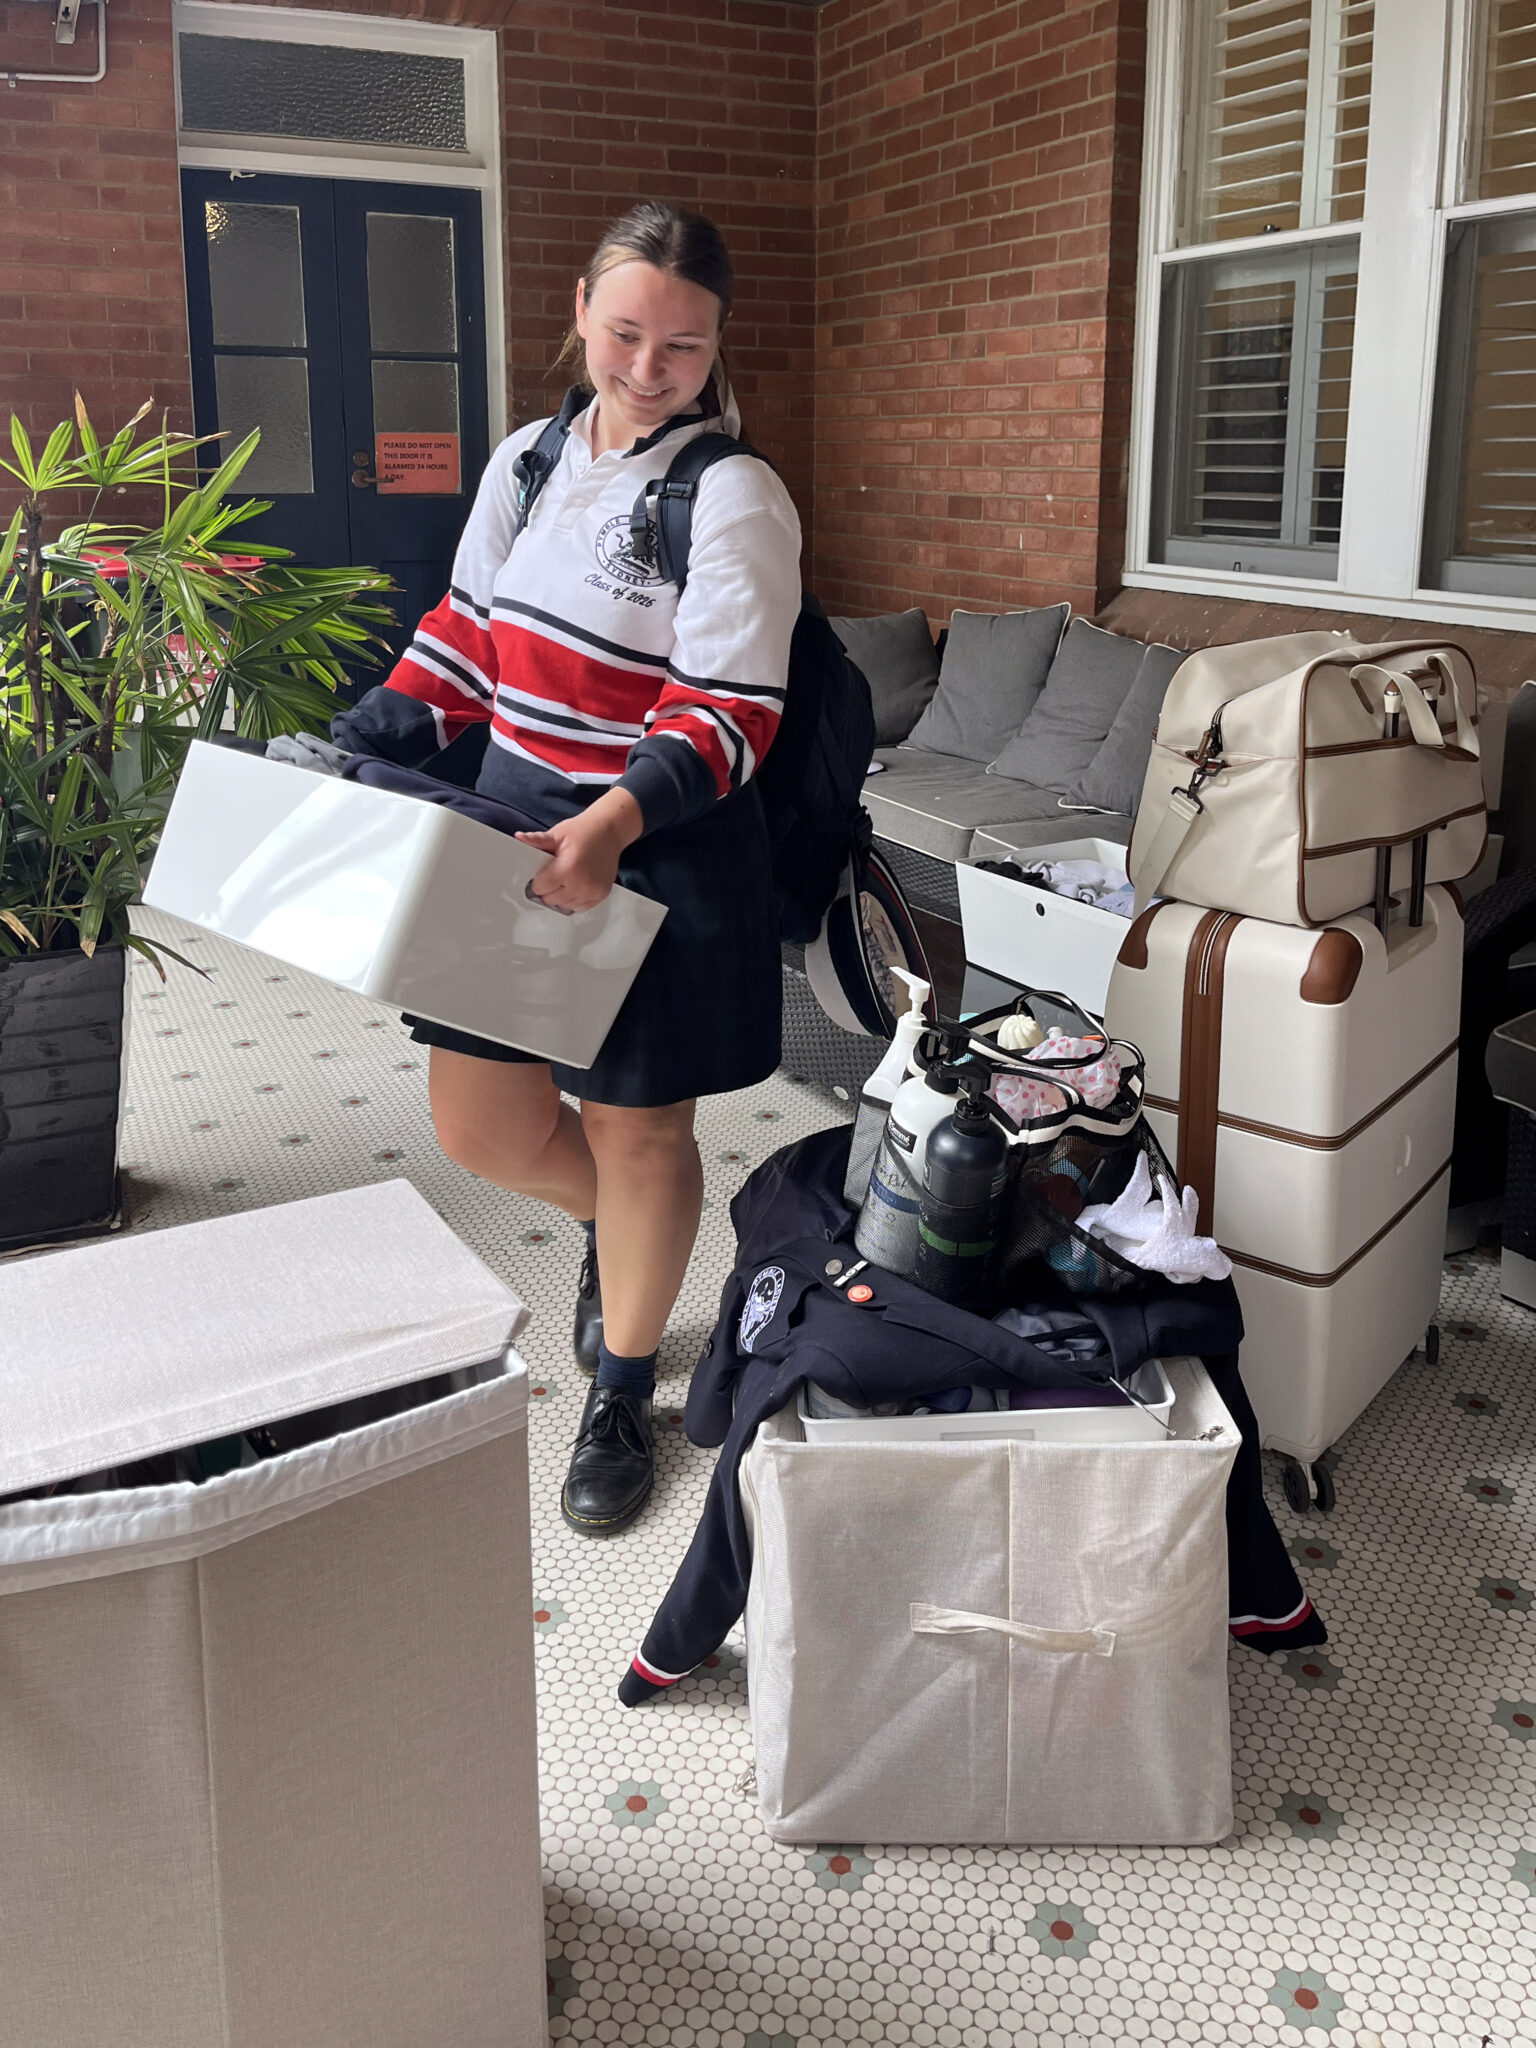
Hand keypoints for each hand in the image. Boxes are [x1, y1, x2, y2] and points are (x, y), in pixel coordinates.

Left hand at [516, 788, 642, 912]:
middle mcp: (582, 883)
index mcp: (568, 868)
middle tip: (553, 874)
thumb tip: (519, 837)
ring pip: (564, 906)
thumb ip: (538, 840)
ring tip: (564, 880)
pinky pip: (579, 907)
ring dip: (560, 896)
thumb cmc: (583, 831)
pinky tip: (574, 885)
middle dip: (547, 889)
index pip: (540, 888)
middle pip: (550, 900)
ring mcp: (593, 891)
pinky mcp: (601, 894)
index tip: (541, 872)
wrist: (609, 831)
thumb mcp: (558, 833)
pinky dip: (573, 900)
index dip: (537, 880)